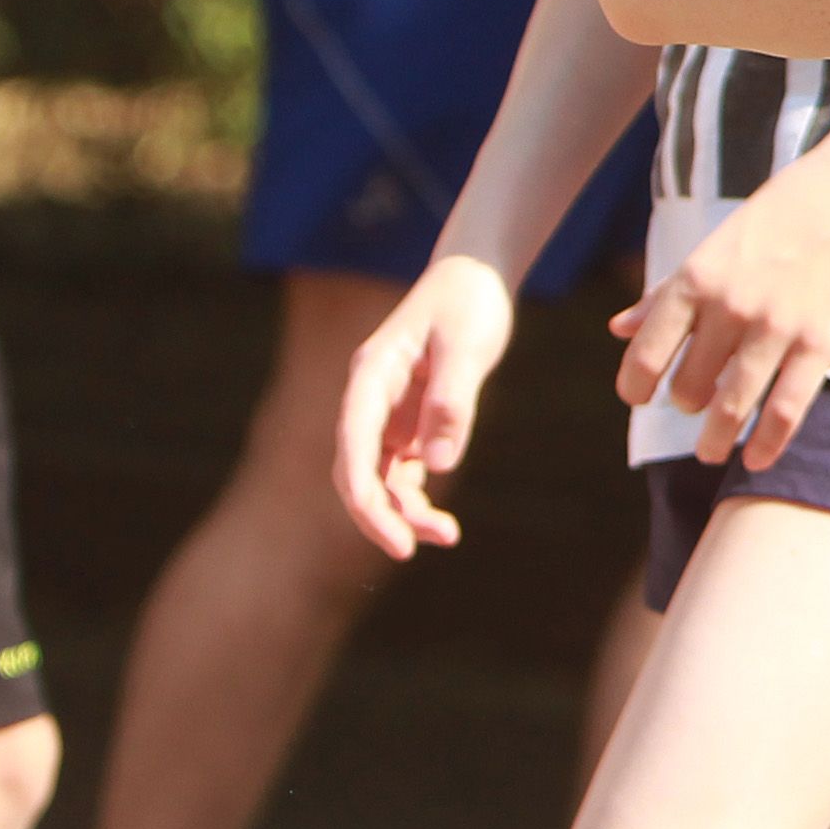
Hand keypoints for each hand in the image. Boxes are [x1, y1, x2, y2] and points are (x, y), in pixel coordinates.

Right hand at [333, 253, 516, 557]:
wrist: (476, 278)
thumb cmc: (469, 301)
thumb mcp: (467, 343)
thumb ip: (452, 400)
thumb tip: (439, 465)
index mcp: (371, 376)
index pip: (353, 446)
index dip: (365, 497)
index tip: (391, 535)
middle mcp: (371, 401)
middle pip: (358, 471)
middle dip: (378, 515)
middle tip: (410, 550)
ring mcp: (388, 416)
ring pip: (381, 480)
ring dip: (404, 513)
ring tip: (447, 537)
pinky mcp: (409, 426)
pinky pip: (404, 474)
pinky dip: (418, 501)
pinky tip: (443, 526)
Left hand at [613, 132, 829, 465]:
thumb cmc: (785, 212)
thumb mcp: (718, 244)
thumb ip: (668, 290)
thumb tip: (617, 330)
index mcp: (698, 275)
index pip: (648, 349)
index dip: (636, 384)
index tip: (638, 398)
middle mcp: (730, 304)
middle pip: (690, 385)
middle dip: (687, 403)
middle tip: (695, 406)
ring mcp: (776, 326)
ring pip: (731, 407)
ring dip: (715, 439)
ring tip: (711, 451)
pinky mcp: (820, 343)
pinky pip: (785, 410)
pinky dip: (767, 443)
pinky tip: (756, 459)